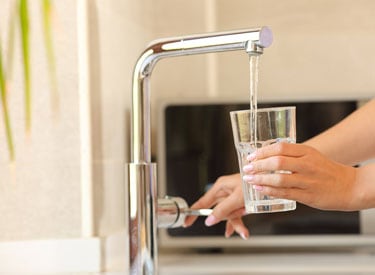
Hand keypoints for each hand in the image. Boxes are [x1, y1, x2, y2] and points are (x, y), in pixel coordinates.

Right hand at [184, 173, 248, 238]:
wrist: (271, 179)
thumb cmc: (253, 183)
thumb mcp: (237, 198)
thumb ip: (222, 210)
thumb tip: (209, 220)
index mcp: (220, 187)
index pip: (202, 202)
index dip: (193, 213)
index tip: (186, 222)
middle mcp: (225, 192)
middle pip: (218, 211)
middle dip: (226, 219)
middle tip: (232, 225)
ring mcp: (233, 197)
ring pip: (229, 215)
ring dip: (236, 223)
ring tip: (244, 231)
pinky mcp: (241, 202)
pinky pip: (236, 215)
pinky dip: (239, 223)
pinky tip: (242, 231)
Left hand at [243, 142, 357, 210]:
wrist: (349, 186)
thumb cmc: (326, 170)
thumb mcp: (311, 155)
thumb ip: (291, 155)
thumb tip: (266, 156)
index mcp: (307, 152)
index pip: (280, 148)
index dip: (262, 152)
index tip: (251, 156)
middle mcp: (307, 165)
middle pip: (277, 162)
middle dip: (258, 165)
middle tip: (247, 168)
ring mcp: (308, 181)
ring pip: (279, 179)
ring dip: (261, 179)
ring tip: (249, 179)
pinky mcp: (308, 196)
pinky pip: (285, 193)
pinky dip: (270, 191)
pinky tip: (260, 189)